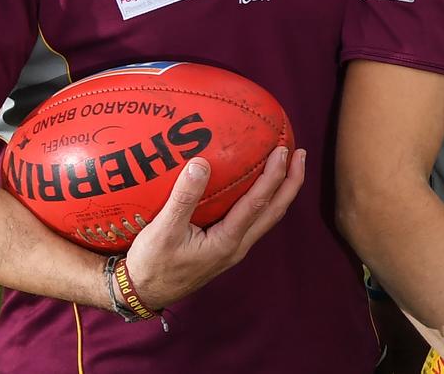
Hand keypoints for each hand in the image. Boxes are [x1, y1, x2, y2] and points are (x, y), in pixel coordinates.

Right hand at [124, 145, 305, 309]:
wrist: (143, 292)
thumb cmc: (152, 262)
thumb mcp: (163, 230)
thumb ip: (184, 198)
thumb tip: (201, 163)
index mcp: (226, 241)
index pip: (258, 203)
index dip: (274, 176)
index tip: (283, 150)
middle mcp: (236, 246)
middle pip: (274, 212)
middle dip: (290, 183)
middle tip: (300, 154)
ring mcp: (232, 248)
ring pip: (266, 217)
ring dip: (280, 191)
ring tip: (286, 166)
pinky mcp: (223, 247)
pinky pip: (251, 219)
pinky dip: (261, 199)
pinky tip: (252, 185)